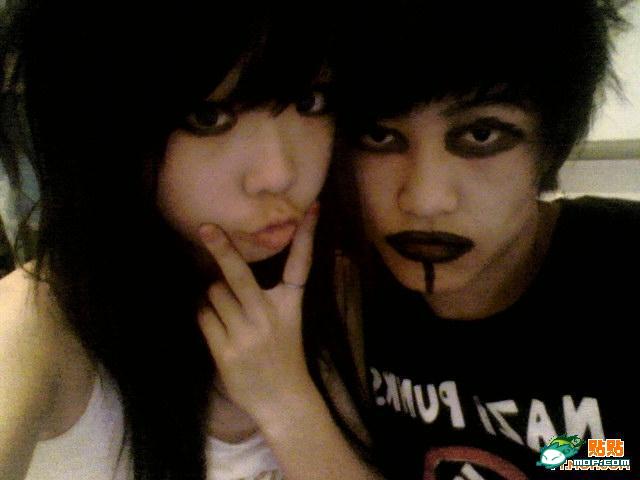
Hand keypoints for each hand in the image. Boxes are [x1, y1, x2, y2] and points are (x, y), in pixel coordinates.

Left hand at [197, 203, 319, 423]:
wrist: (282, 399)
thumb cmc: (283, 354)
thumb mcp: (288, 321)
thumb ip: (268, 296)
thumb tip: (230, 269)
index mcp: (290, 306)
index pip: (300, 265)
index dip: (307, 236)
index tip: (312, 208)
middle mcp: (269, 316)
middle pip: (239, 275)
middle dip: (223, 249)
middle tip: (206, 228)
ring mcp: (246, 334)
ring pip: (214, 294)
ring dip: (215, 296)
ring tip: (229, 314)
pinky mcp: (226, 351)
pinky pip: (204, 316)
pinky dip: (207, 316)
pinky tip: (220, 328)